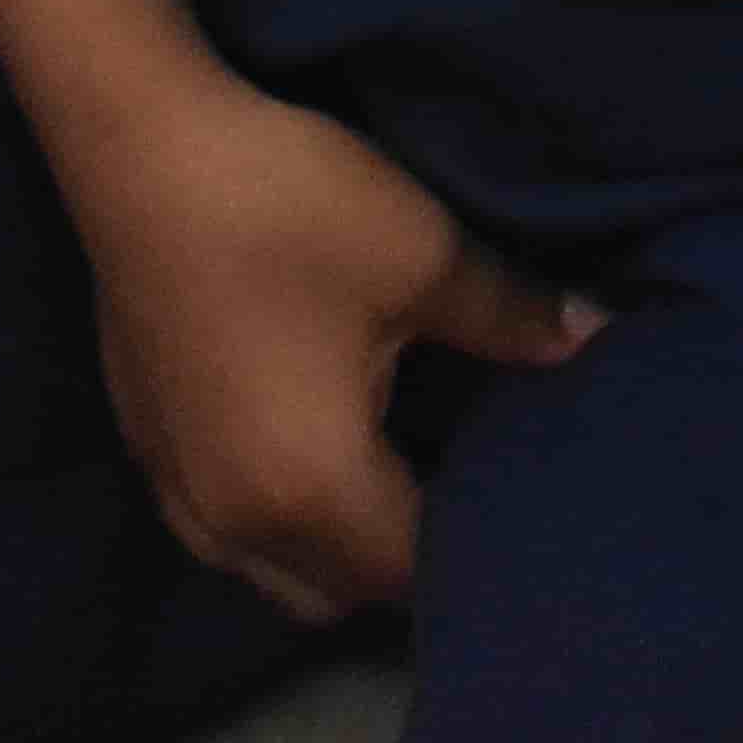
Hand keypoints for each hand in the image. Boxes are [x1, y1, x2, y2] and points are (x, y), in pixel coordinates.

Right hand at [68, 70, 598, 623]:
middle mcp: (235, 523)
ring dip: (337, 547)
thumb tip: (597, 337)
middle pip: (344, 591)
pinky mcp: (147, 449)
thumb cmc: (291, 209)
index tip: (525, 495)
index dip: (474, 543)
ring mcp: (178, 491)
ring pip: (277, 572)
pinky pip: (227, 531)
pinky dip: (279, 517)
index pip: (411, 572)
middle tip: (472, 478)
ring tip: (401, 467)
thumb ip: (515, 318)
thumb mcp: (426, 258)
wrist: (145, 151)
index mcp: (310, 495)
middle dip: (408, 556)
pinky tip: (320, 437)